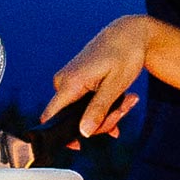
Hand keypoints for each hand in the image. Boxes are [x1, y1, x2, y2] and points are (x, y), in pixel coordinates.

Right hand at [44, 17, 151, 140]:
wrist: (128, 34)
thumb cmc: (124, 54)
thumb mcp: (115, 85)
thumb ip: (98, 110)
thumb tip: (84, 132)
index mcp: (70, 82)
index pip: (51, 116)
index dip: (61, 135)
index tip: (78, 146)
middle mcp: (64, 82)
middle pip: (73, 118)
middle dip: (101, 121)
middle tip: (125, 110)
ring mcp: (69, 81)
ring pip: (83, 112)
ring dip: (107, 113)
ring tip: (128, 100)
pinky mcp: (77, 81)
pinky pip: (85, 103)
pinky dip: (103, 106)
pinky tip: (120, 102)